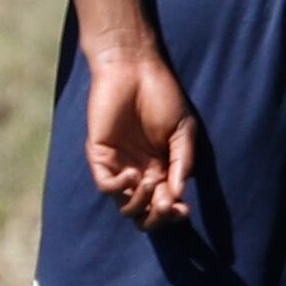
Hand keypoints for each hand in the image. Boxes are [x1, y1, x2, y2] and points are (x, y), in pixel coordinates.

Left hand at [83, 41, 198, 227]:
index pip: (165, 203)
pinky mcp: (100, 156)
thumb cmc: (162, 95)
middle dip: (157, 217)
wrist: (134, 68)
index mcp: (161, 168)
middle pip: (143, 213)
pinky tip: (133, 175)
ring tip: (152, 183)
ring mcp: (119, 165)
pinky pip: (106, 186)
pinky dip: (120, 188)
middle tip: (167, 206)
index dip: (174, 213)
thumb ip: (182, 163)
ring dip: (140, 204)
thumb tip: (180, 195)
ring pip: (124, 206)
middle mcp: (140, 172)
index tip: (185, 209)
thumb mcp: (183, 132)